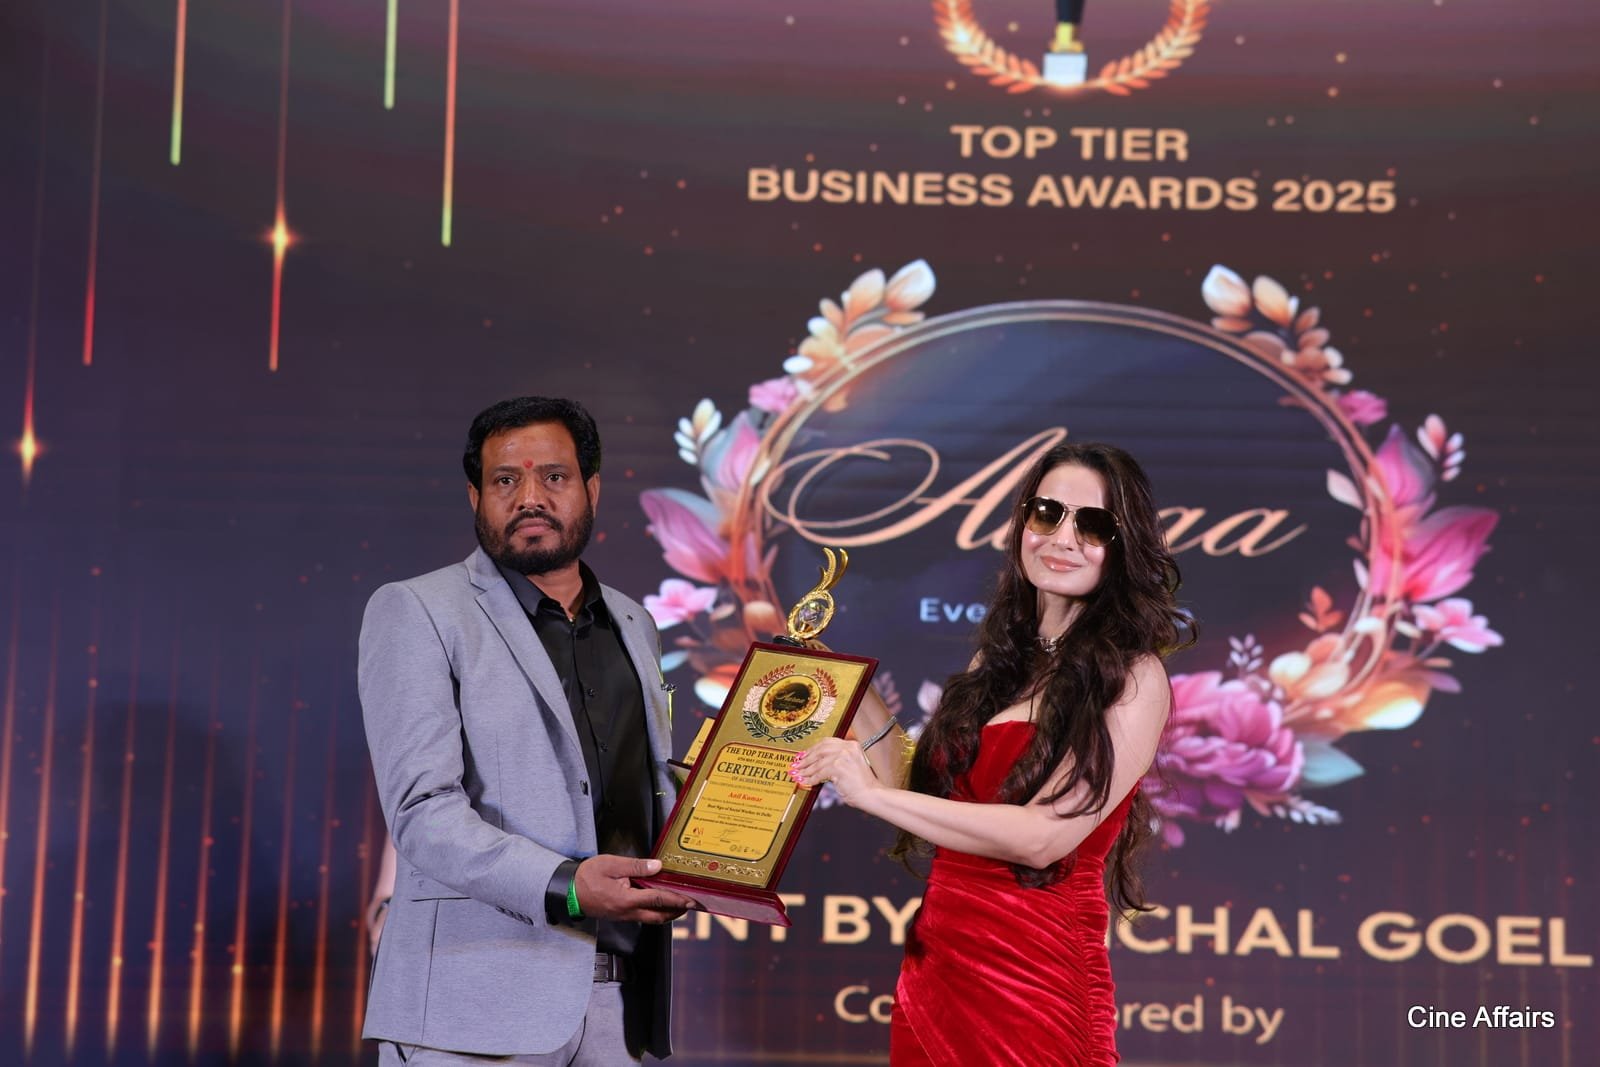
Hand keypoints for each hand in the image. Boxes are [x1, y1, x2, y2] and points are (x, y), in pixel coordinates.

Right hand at [574, 855, 694, 923]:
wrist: (568, 891)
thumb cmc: (587, 877)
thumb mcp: (611, 865)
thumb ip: (636, 866)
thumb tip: (657, 866)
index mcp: (626, 899)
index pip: (658, 899)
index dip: (676, 899)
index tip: (690, 899)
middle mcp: (627, 912)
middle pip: (659, 916)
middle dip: (677, 912)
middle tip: (691, 905)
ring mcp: (624, 916)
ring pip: (652, 918)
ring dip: (668, 913)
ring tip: (680, 904)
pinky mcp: (621, 915)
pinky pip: (643, 916)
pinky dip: (656, 911)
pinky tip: (660, 902)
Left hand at [791, 737, 880, 805]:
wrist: (871, 794)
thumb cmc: (862, 784)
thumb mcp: (850, 766)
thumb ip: (837, 760)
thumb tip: (816, 764)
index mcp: (852, 744)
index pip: (827, 742)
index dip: (814, 748)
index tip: (804, 755)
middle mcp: (848, 747)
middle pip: (820, 749)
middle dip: (807, 757)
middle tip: (798, 764)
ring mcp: (843, 756)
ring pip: (818, 762)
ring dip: (806, 770)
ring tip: (799, 774)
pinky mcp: (838, 767)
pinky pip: (819, 773)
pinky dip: (811, 779)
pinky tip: (807, 782)